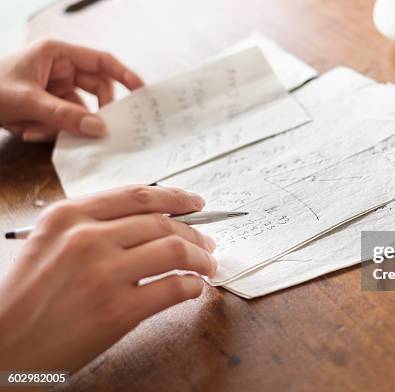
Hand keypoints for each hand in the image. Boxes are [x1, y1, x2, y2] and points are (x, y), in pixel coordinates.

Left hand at [0, 40, 143, 141]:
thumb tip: (99, 128)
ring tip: (38, 131)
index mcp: (56, 54)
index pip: (101, 62)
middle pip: (95, 91)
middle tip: (95, 130)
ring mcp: (53, 87)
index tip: (142, 93)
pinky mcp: (47, 105)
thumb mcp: (27, 102)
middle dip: (90, 112)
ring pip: (79, 110)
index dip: (124, 76)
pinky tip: (28, 131)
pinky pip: (64, 120)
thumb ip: (65, 116)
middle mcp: (58, 68)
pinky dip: (50, 130)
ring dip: (64, 125)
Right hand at [0, 186, 215, 371]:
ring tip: (208, 265)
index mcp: (69, 216)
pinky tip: (194, 288)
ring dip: (201, 258)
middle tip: (208, 242)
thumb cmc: (26, 297)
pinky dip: (193, 286)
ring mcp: (104, 274)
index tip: (196, 203)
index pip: (139, 196)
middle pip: (163, 223)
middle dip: (195, 232)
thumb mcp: (49, 244)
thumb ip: (94, 225)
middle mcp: (87, 238)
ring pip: (176, 250)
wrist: (2, 348)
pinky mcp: (118, 311)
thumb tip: (152, 220)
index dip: (176, 197)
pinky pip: (174, 289)